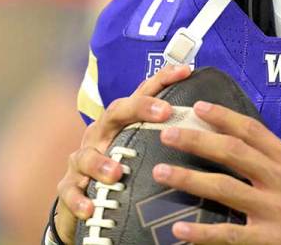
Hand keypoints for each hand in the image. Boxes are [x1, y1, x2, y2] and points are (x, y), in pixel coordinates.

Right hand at [53, 63, 192, 242]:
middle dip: (139, 108)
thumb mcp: (142, 150)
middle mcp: (101, 135)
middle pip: (115, 112)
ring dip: (100, 162)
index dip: (162, 80)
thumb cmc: (122, 170)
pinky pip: (70, 190)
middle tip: (164, 112)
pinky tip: (89, 208)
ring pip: (86, 155)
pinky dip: (78, 199)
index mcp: (121, 123)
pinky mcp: (69, 186)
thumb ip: (166, 139)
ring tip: (116, 172)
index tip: (186, 71)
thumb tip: (210, 130)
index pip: (141, 95)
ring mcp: (82, 160)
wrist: (84, 199)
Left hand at [153, 100, 280, 243]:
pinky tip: (180, 228)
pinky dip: (203, 232)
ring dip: (189, 179)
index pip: (253, 131)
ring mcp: (273, 210)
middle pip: (233, 153)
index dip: (224, 117)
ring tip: (161, 172)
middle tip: (168, 133)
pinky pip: (229, 234)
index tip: (198, 107)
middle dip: (198, 140)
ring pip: (225, 188)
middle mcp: (280, 181)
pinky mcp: (268, 239)